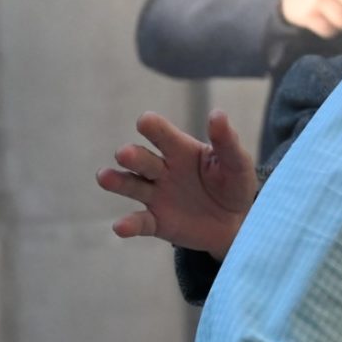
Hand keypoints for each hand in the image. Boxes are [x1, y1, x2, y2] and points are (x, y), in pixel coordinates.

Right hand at [98, 110, 256, 256]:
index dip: (153, 127)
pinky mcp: (156, 222)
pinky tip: (120, 227)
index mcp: (180, 149)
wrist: (236, 222)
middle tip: (125, 154)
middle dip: (132, 156)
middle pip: (141, 159)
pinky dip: (129, 225)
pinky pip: (139, 222)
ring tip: (104, 177)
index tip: (145, 122)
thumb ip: (227, 141)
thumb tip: (217, 114)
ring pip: (131, 185)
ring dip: (117, 181)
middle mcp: (162, 169)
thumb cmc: (233, 183)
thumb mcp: (236, 162)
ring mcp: (156, 196)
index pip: (162, 134)